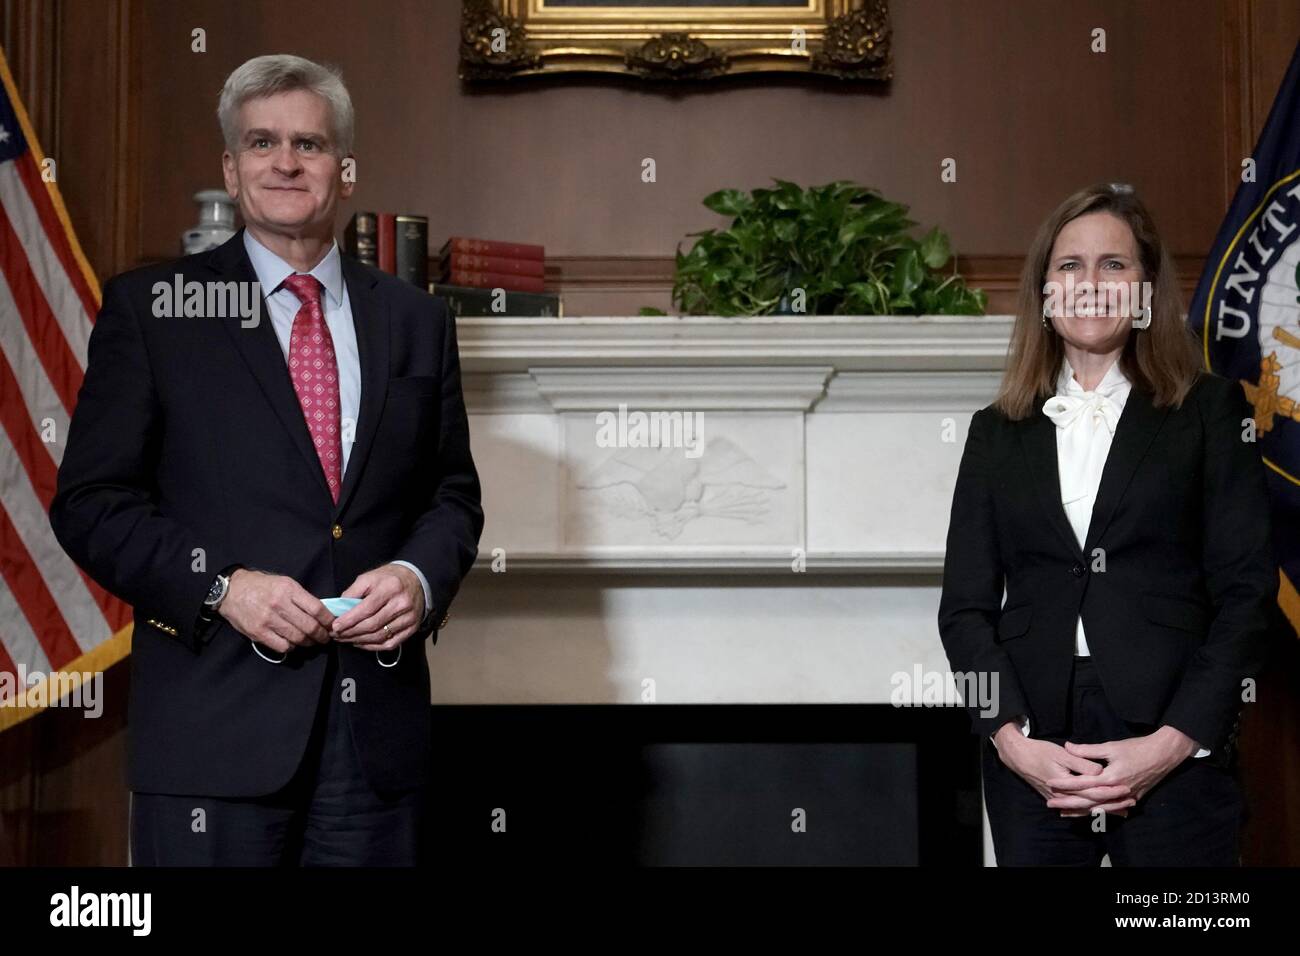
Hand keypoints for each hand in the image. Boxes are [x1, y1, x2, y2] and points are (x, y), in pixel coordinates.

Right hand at [218, 568, 333, 652]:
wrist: (231, 591)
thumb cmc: (261, 586)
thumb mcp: (284, 583)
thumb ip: (301, 597)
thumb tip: (321, 612)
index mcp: (288, 589)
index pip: (316, 609)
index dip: (328, 620)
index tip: (332, 625)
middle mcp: (279, 604)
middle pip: (309, 626)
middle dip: (322, 635)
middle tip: (325, 638)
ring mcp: (268, 620)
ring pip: (298, 638)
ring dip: (308, 642)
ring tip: (311, 641)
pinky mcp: (258, 633)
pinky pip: (282, 646)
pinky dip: (292, 647)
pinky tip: (293, 642)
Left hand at [330, 563, 424, 651]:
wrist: (417, 580)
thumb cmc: (389, 579)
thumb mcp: (369, 577)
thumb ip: (353, 592)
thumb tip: (338, 610)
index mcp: (390, 588)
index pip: (367, 608)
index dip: (349, 620)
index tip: (335, 626)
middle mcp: (402, 604)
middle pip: (372, 625)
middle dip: (350, 632)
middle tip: (336, 635)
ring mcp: (409, 618)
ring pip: (380, 636)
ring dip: (359, 640)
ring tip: (345, 639)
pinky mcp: (412, 628)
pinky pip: (390, 644)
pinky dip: (372, 646)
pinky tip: (361, 643)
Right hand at [992, 721, 1135, 818]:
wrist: (1018, 757)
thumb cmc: (1040, 752)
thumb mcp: (1061, 754)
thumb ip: (1081, 762)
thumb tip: (1100, 770)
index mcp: (1065, 785)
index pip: (1092, 791)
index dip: (1110, 791)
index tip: (1127, 789)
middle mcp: (1062, 796)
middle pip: (1091, 804)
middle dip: (1112, 804)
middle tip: (1131, 803)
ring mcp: (1059, 800)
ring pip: (1085, 809)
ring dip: (1104, 810)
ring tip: (1123, 811)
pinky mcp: (1057, 799)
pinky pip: (1077, 809)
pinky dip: (1090, 811)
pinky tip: (1101, 811)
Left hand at [1046, 727, 1199, 815]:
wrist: (1164, 755)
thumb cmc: (1136, 748)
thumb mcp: (1111, 746)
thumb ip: (1088, 750)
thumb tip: (1067, 746)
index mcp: (1110, 778)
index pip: (1082, 784)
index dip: (1065, 784)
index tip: (1050, 784)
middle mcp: (1117, 791)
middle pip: (1088, 801)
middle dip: (1068, 803)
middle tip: (1050, 804)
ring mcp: (1126, 797)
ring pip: (1100, 808)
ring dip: (1081, 811)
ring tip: (1064, 813)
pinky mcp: (1133, 798)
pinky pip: (1111, 808)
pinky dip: (1098, 811)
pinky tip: (1088, 813)